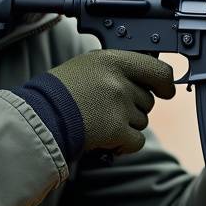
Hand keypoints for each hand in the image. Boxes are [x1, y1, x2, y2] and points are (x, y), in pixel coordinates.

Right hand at [48, 50, 174, 153]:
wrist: (39, 117)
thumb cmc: (59, 93)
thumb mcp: (88, 66)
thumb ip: (116, 71)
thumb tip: (145, 82)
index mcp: (113, 60)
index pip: (158, 70)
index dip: (165, 83)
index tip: (166, 91)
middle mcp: (120, 81)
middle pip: (147, 101)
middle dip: (133, 109)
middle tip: (106, 110)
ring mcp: (119, 105)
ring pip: (142, 121)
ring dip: (125, 127)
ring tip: (99, 122)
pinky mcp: (117, 130)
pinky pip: (137, 141)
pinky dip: (124, 145)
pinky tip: (106, 140)